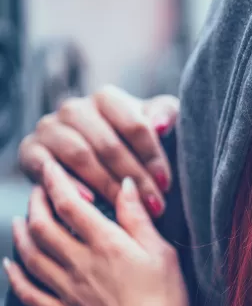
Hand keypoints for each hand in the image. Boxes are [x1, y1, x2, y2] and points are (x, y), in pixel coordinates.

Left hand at [3, 159, 191, 305]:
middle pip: (42, 226)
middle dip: (36, 204)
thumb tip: (125, 185)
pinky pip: (29, 294)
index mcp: (107, 245)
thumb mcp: (163, 253)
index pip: (70, 204)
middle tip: (38, 191)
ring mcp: (67, 291)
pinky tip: (11, 265)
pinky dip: (15, 277)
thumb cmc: (167, 302)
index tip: (50, 167)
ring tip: (20, 221)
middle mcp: (80, 264)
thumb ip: (138, 218)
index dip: (56, 181)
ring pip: (30, 256)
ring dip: (21, 234)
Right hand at [18, 85, 178, 215]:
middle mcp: (74, 108)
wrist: (95, 161)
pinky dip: (70, 184)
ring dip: (108, 185)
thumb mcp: (157, 123)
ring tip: (128, 207)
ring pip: (80, 156)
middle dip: (135, 178)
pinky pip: (47, 167)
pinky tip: (91, 201)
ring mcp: (50, 128)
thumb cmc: (134, 142)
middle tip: (155, 205)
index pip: (134, 125)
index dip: (153, 156)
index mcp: (106, 98)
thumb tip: (160, 124)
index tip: (166, 184)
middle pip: (108, 144)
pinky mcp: (31, 150)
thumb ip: (165, 115)